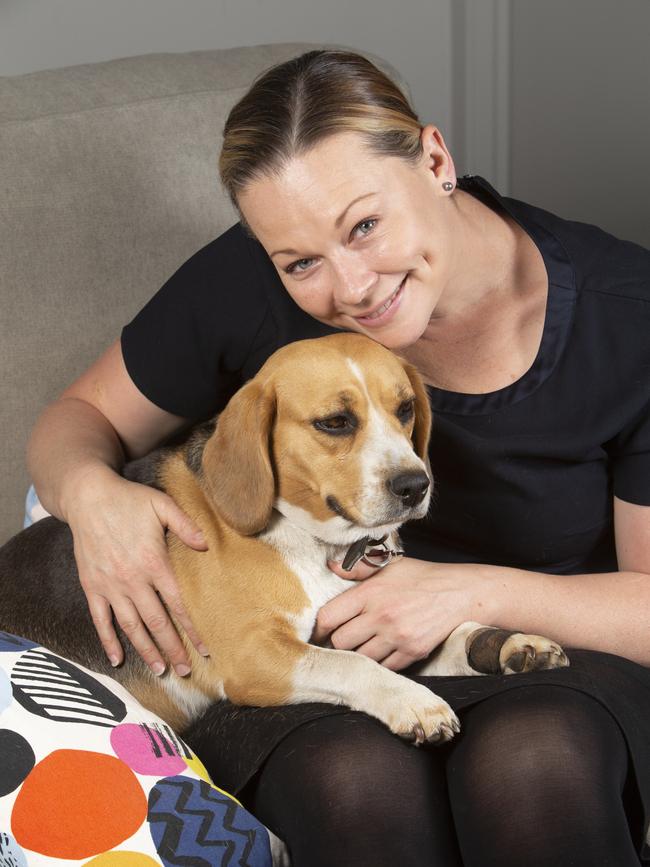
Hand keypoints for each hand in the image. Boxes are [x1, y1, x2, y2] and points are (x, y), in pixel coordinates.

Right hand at [66, 467, 208, 675]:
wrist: (88, 497)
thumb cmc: (129, 500)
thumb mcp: (162, 505)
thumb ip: (186, 525)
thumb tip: (206, 545)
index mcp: (154, 563)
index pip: (178, 604)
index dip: (192, 629)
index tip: (205, 648)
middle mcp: (132, 580)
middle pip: (157, 623)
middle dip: (173, 649)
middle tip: (185, 670)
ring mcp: (110, 586)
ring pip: (131, 627)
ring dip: (146, 650)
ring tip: (160, 669)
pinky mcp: (92, 587)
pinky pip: (100, 620)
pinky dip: (108, 641)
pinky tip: (117, 659)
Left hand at [314, 557, 483, 670]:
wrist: (461, 593)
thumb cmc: (424, 578)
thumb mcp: (391, 565)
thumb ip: (358, 568)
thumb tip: (331, 566)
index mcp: (371, 593)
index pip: (329, 616)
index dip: (319, 627)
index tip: (319, 631)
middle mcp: (381, 616)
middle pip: (340, 642)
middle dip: (337, 642)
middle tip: (340, 640)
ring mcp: (397, 637)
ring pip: (360, 658)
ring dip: (357, 655)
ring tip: (360, 647)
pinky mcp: (412, 652)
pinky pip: (384, 668)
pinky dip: (379, 664)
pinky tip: (380, 654)